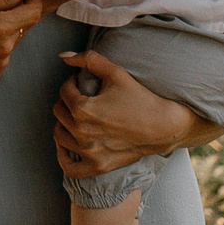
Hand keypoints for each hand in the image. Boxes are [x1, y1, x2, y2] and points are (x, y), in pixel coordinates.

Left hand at [52, 49, 218, 176]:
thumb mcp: (116, 73)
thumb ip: (89, 59)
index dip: (73, 83)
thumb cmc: (141, 98)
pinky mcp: (98, 166)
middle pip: (59, 111)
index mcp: (82, 109)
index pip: (64, 91)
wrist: (164, 127)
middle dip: (68, 100)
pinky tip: (69, 144)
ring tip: (77, 117)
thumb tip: (63, 56)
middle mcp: (81, 132)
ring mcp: (89, 152)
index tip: (84, 83)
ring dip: (64, 123)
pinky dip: (64, 156)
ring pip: (59, 135)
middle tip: (83, 98)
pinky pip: (69, 167)